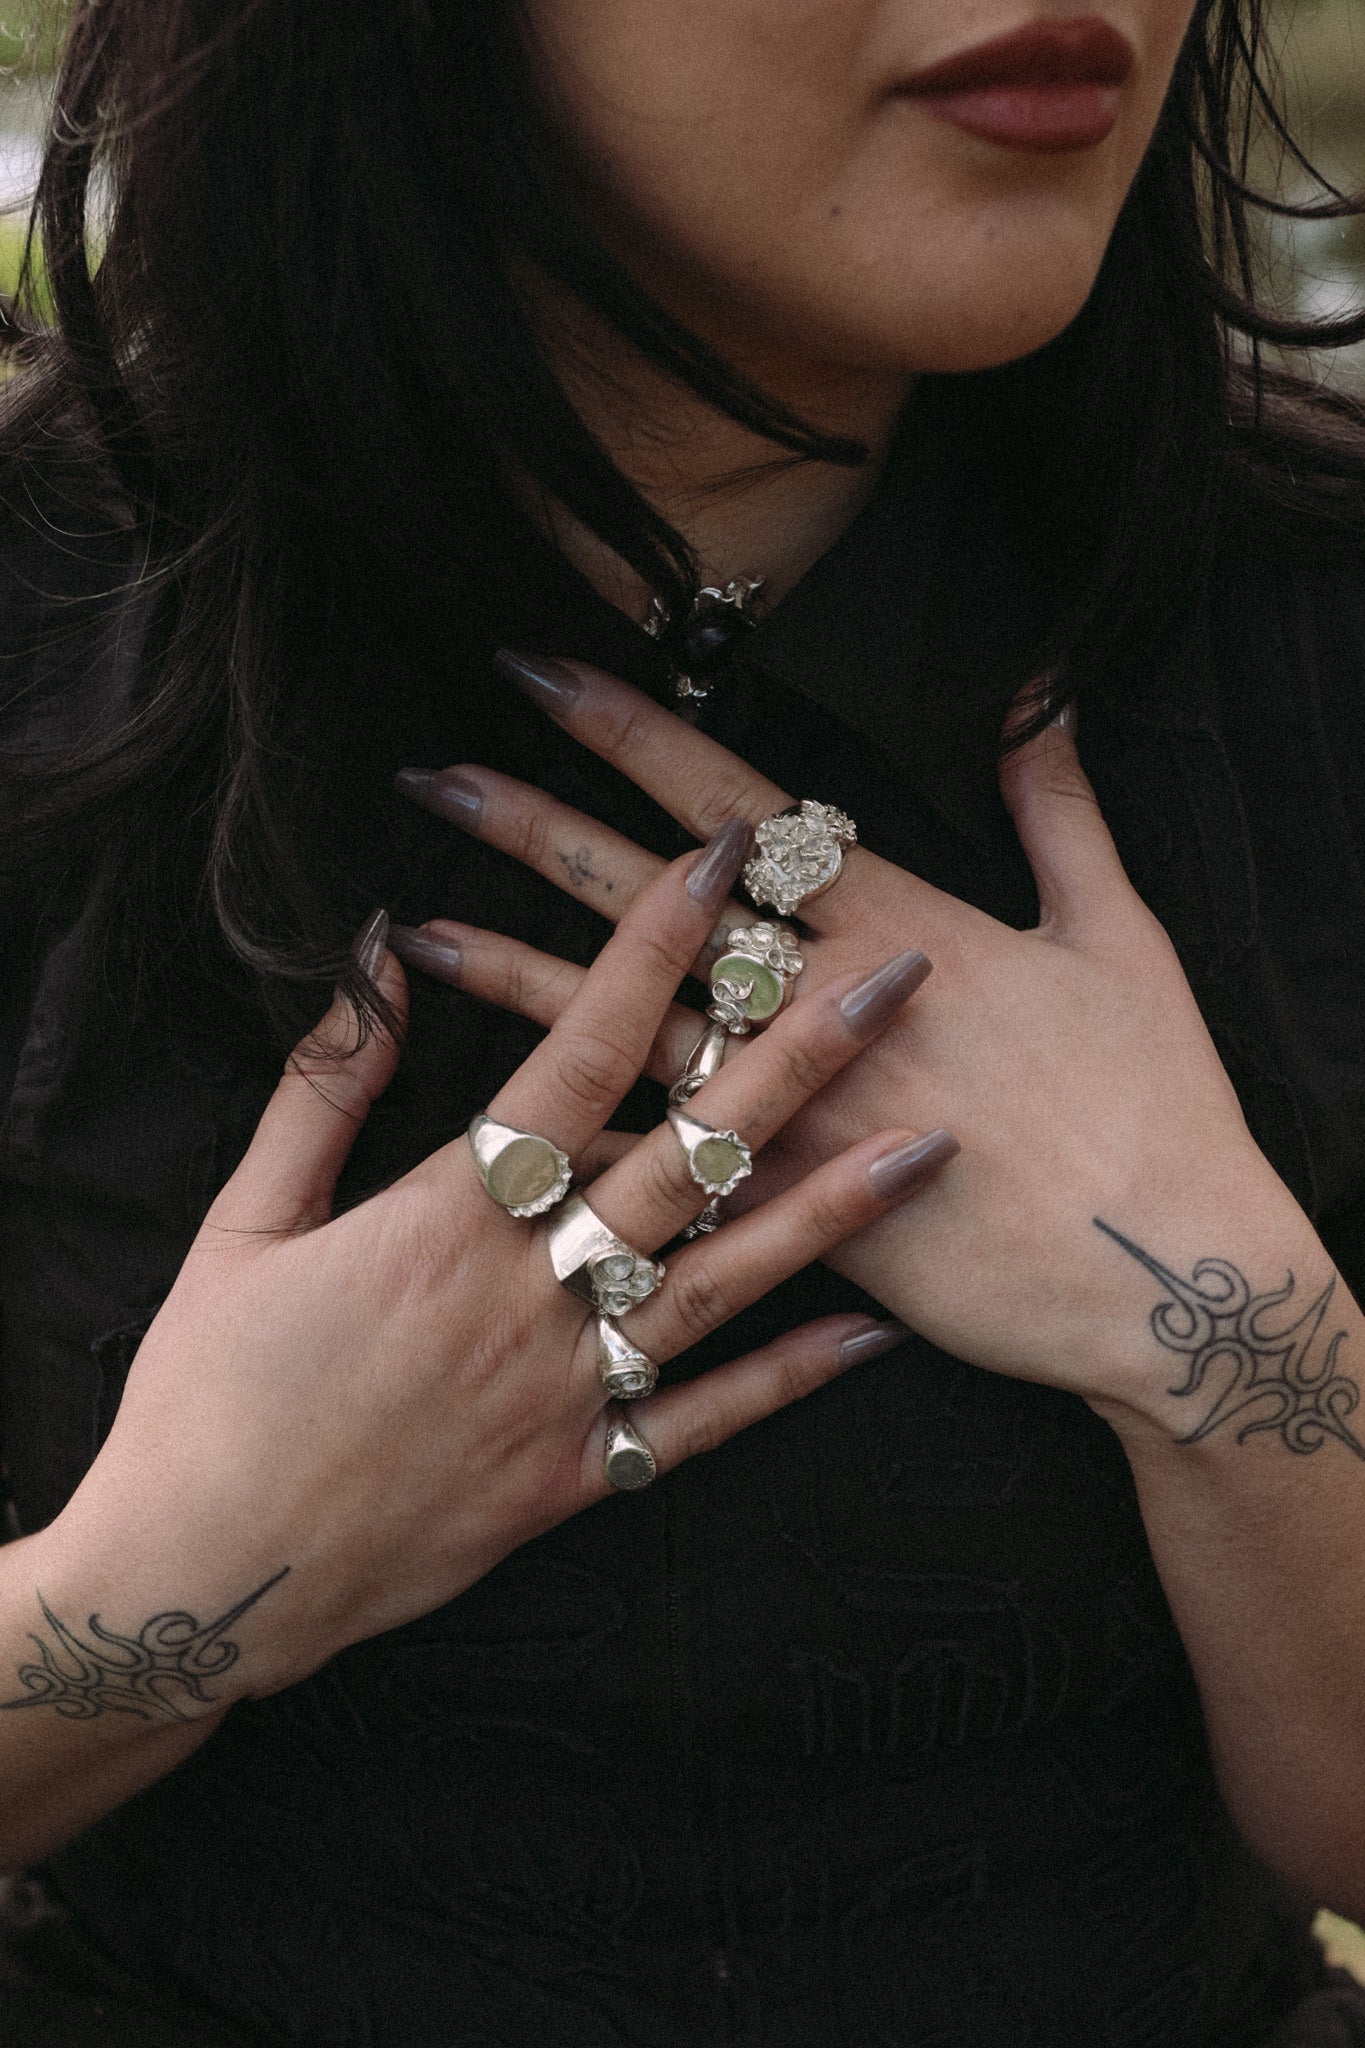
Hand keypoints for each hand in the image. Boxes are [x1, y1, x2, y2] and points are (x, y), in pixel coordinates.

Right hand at [51, 829, 947, 1704]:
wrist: (204, 1578)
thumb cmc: (205, 1393)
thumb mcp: (240, 1223)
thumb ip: (321, 1088)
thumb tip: (383, 958)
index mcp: (443, 1216)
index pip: (579, 1050)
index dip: (655, 947)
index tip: (720, 863)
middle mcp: (526, 1293)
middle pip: (690, 1152)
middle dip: (799, 1054)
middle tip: (895, 977)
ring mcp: (562, 1391)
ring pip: (725, 1280)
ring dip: (834, 1209)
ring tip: (934, 1144)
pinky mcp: (573, 1479)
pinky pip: (700, 1426)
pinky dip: (789, 1382)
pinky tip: (872, 1338)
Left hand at [393, 653, 1308, 1429]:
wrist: (1158, 1272)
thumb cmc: (1151, 1104)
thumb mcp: (1120, 936)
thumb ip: (1062, 812)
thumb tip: (1040, 701)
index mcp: (899, 924)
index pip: (736, 805)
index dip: (632, 733)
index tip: (545, 675)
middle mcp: (823, 1005)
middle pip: (651, 904)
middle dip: (539, 829)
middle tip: (434, 775)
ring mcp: (795, 1112)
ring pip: (628, 1029)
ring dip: (520, 974)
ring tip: (418, 926)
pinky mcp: (783, 1212)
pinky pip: (656, 1167)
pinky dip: (575, 1137)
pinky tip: (486, 1117)